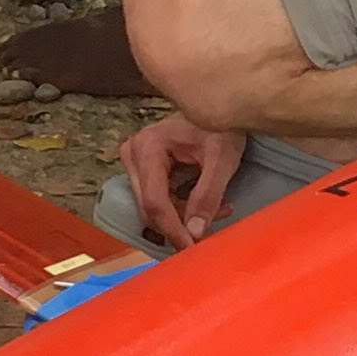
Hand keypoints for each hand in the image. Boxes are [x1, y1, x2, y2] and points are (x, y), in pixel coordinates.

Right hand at [115, 113, 247, 246]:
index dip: (173, 230)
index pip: (155, 201)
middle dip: (179, 225)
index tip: (191, 248)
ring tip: (218, 210)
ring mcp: (135, 161)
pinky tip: (206, 205)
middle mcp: (134, 153)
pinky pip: (157, 200)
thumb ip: (208, 195)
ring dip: (183, 218)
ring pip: (153, 208)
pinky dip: (181, 209)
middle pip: (150, 207)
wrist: (221, 107)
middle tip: (208, 235)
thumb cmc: (222, 125)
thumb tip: (195, 232)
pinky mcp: (143, 168)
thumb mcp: (222, 159)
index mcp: (148, 147)